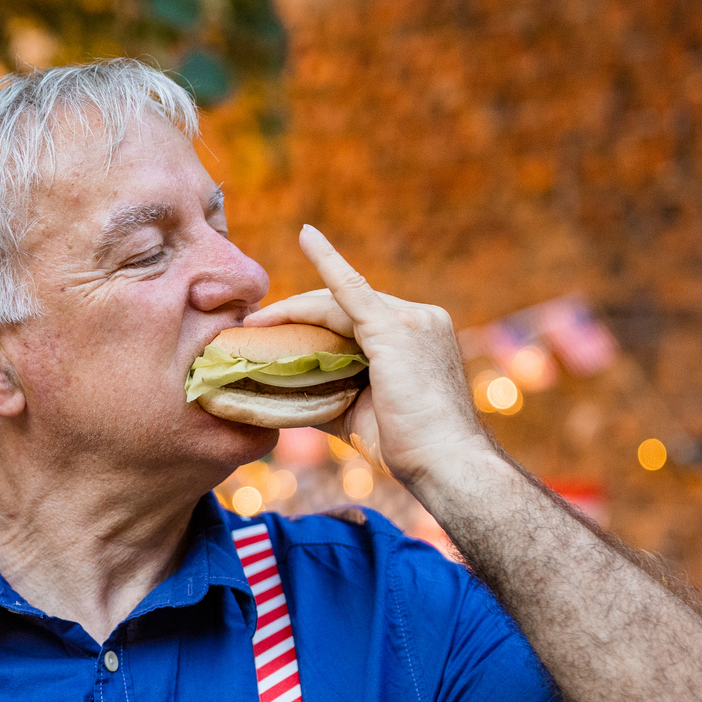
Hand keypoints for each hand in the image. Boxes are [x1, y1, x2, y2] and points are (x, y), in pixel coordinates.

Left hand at [245, 225, 491, 491]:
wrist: (446, 463)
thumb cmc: (410, 449)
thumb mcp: (362, 415)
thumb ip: (328, 396)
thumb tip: (284, 398)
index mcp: (415, 337)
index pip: (356, 318)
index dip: (316, 321)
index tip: (283, 327)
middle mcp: (418, 318)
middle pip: (343, 307)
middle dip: (298, 315)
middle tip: (255, 326)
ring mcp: (411, 319)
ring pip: (338, 304)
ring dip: (294, 310)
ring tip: (255, 322)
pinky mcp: (396, 328)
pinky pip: (352, 288)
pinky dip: (327, 261)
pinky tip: (307, 238)